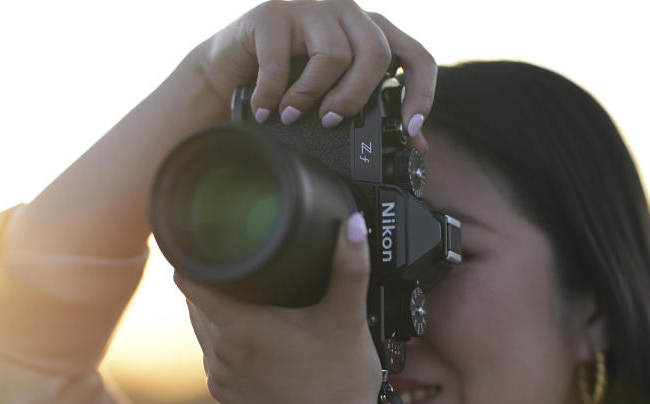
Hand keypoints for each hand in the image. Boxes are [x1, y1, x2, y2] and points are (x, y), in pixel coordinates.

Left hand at [175, 215, 381, 403]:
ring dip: (218, 306)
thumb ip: (350, 268)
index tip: (211, 237)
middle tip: (242, 260)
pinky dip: (227, 336)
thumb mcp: (348, 320)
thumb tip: (354, 224)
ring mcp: (217, 374)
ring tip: (249, 291)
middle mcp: (218, 350)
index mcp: (239, 327)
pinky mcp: (223, 392)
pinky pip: (213, 351)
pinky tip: (256, 331)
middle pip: (194, 297)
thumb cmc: (341, 383)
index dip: (194, 252)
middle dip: (213, 277)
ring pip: (201, 323)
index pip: (188, 277)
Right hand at [193, 0, 435, 148]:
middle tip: (332, 121)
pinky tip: (266, 111)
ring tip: (292, 116)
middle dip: (355, 98)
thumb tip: (416, 144)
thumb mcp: (334, 98)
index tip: (409, 129)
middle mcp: (346, 13)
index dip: (421, 93)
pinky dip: (273, 95)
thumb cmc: (287, 83)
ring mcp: (310, 8)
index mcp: (370, 32)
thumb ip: (373, 114)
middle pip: (376, 53)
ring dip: (310, 97)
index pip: (415, 55)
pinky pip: (281, 61)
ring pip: (333, 54)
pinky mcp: (272, 14)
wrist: (228, 68)